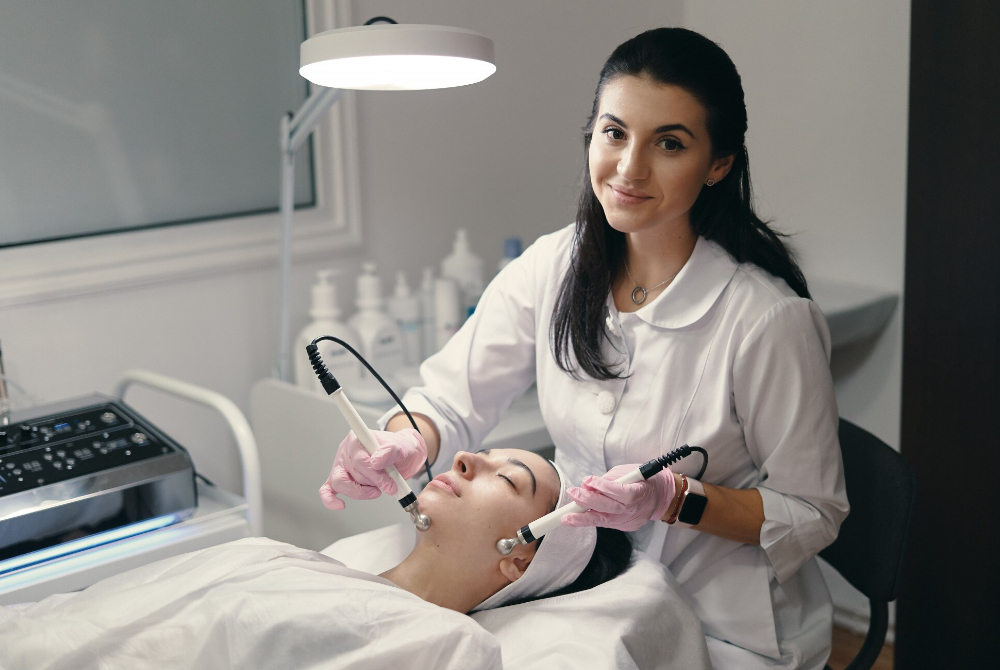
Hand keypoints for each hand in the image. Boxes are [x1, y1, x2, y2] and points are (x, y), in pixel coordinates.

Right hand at [319, 428, 427, 510]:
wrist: (401, 457)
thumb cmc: (399, 450)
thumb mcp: (401, 447)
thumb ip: (390, 451)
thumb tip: (376, 461)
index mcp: (358, 438)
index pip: (360, 459)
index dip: (374, 474)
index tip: (389, 481)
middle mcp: (346, 451)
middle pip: (352, 472)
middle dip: (373, 482)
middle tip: (389, 486)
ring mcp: (341, 466)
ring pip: (340, 483)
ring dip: (360, 491)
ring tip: (376, 491)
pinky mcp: (340, 479)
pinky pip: (327, 490)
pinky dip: (330, 499)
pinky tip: (340, 505)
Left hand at [562, 463, 676, 531]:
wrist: (661, 497)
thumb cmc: (644, 480)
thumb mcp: (630, 472)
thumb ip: (609, 479)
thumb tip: (589, 484)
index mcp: (639, 492)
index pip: (620, 492)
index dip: (603, 487)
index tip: (587, 480)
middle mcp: (634, 510)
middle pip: (609, 508)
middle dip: (587, 501)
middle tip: (572, 494)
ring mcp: (630, 521)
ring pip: (604, 521)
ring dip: (583, 519)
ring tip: (567, 518)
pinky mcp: (626, 527)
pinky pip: (607, 523)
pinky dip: (593, 520)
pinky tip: (579, 518)